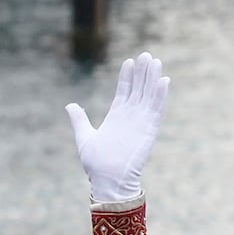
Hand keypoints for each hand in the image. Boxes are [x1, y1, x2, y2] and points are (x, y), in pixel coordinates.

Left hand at [65, 51, 169, 206]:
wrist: (108, 180)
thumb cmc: (96, 164)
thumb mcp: (84, 137)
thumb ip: (79, 120)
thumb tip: (70, 105)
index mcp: (116, 117)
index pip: (124, 91)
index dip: (127, 76)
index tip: (129, 61)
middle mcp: (130, 117)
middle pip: (139, 89)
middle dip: (143, 72)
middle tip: (147, 54)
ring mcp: (140, 121)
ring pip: (149, 95)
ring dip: (153, 78)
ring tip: (156, 61)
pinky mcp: (148, 129)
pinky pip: (156, 109)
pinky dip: (161, 95)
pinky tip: (164, 80)